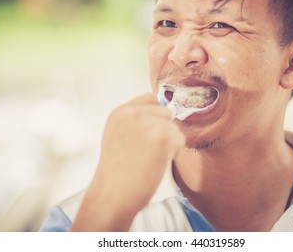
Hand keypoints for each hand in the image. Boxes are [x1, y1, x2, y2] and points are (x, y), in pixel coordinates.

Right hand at [70, 94, 185, 230]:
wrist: (113, 194)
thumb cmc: (117, 172)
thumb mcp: (118, 135)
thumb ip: (135, 122)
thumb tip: (163, 114)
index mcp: (120, 112)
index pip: (150, 99)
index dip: (157, 116)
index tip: (152, 133)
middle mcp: (132, 113)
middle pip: (165, 112)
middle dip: (164, 131)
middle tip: (148, 151)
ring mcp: (147, 123)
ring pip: (174, 127)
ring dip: (168, 144)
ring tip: (149, 159)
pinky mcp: (161, 137)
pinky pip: (180, 140)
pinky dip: (173, 153)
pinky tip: (156, 163)